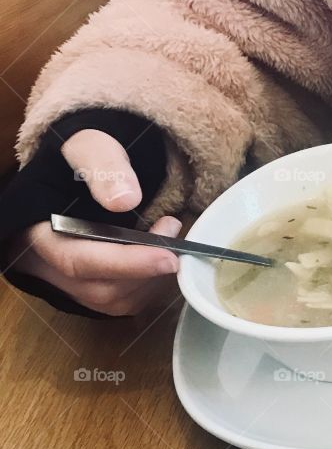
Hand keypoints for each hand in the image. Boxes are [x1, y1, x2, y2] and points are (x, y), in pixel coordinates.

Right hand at [7, 129, 180, 316]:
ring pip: (117, 301)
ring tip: (170, 237)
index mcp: (41, 234)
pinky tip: (163, 254)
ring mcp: (73, 284)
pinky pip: (127, 301)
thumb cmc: (80, 161)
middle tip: (174, 229)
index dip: (125, 263)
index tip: (168, 256)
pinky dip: (153, 283)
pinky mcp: (94, 289)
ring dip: (154, 277)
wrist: (79, 174)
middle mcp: (52, 268)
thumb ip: (103, 167)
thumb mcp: (88, 148)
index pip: (78, 262)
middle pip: (101, 289)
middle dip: (146, 267)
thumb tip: (125, 200)